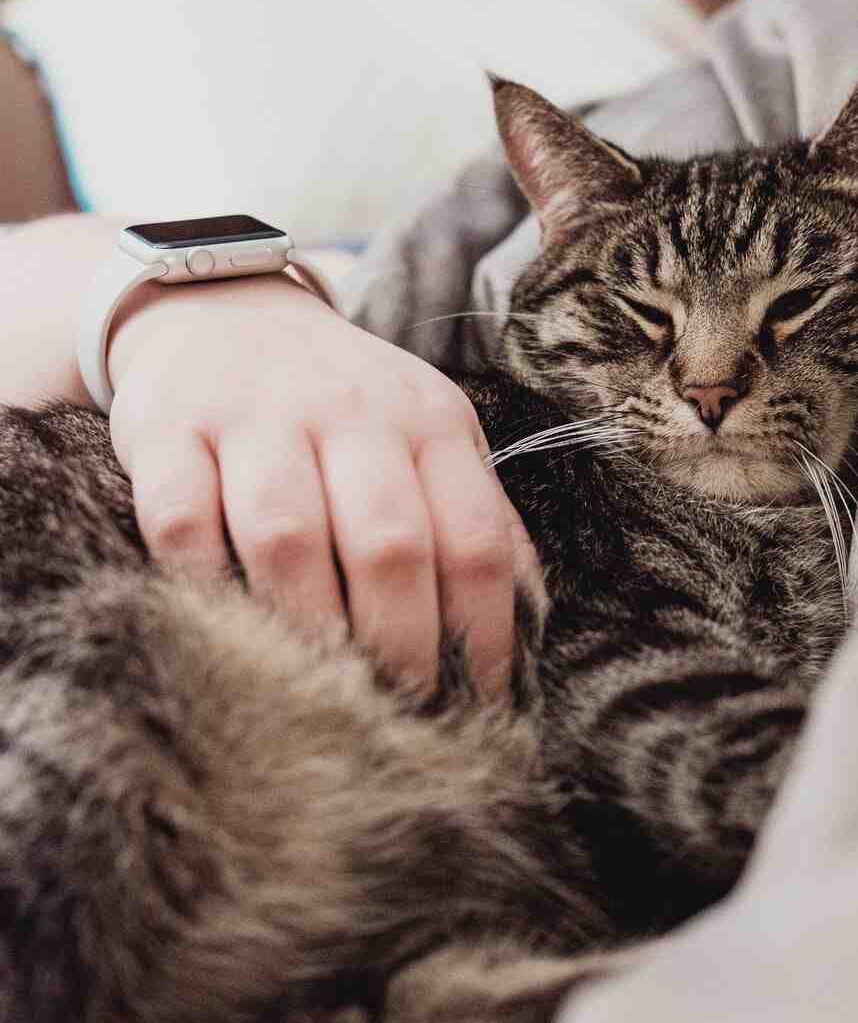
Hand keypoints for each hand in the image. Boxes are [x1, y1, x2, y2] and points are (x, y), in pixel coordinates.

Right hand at [106, 273, 540, 696]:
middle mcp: (348, 411)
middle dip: (401, 647)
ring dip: (306, 629)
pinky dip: (202, 584)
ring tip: (319, 693)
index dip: (484, 634)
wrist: (220, 308)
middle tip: (398, 714)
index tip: (480, 704)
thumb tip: (525, 625)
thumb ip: (473, 513)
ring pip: (286, 537)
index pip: (474, 539)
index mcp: (428, 421)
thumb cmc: (342, 401)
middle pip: (388, 545)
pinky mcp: (167, 429)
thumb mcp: (425, 433)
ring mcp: (253, 416)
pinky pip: (182, 521)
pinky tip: (223, 628)